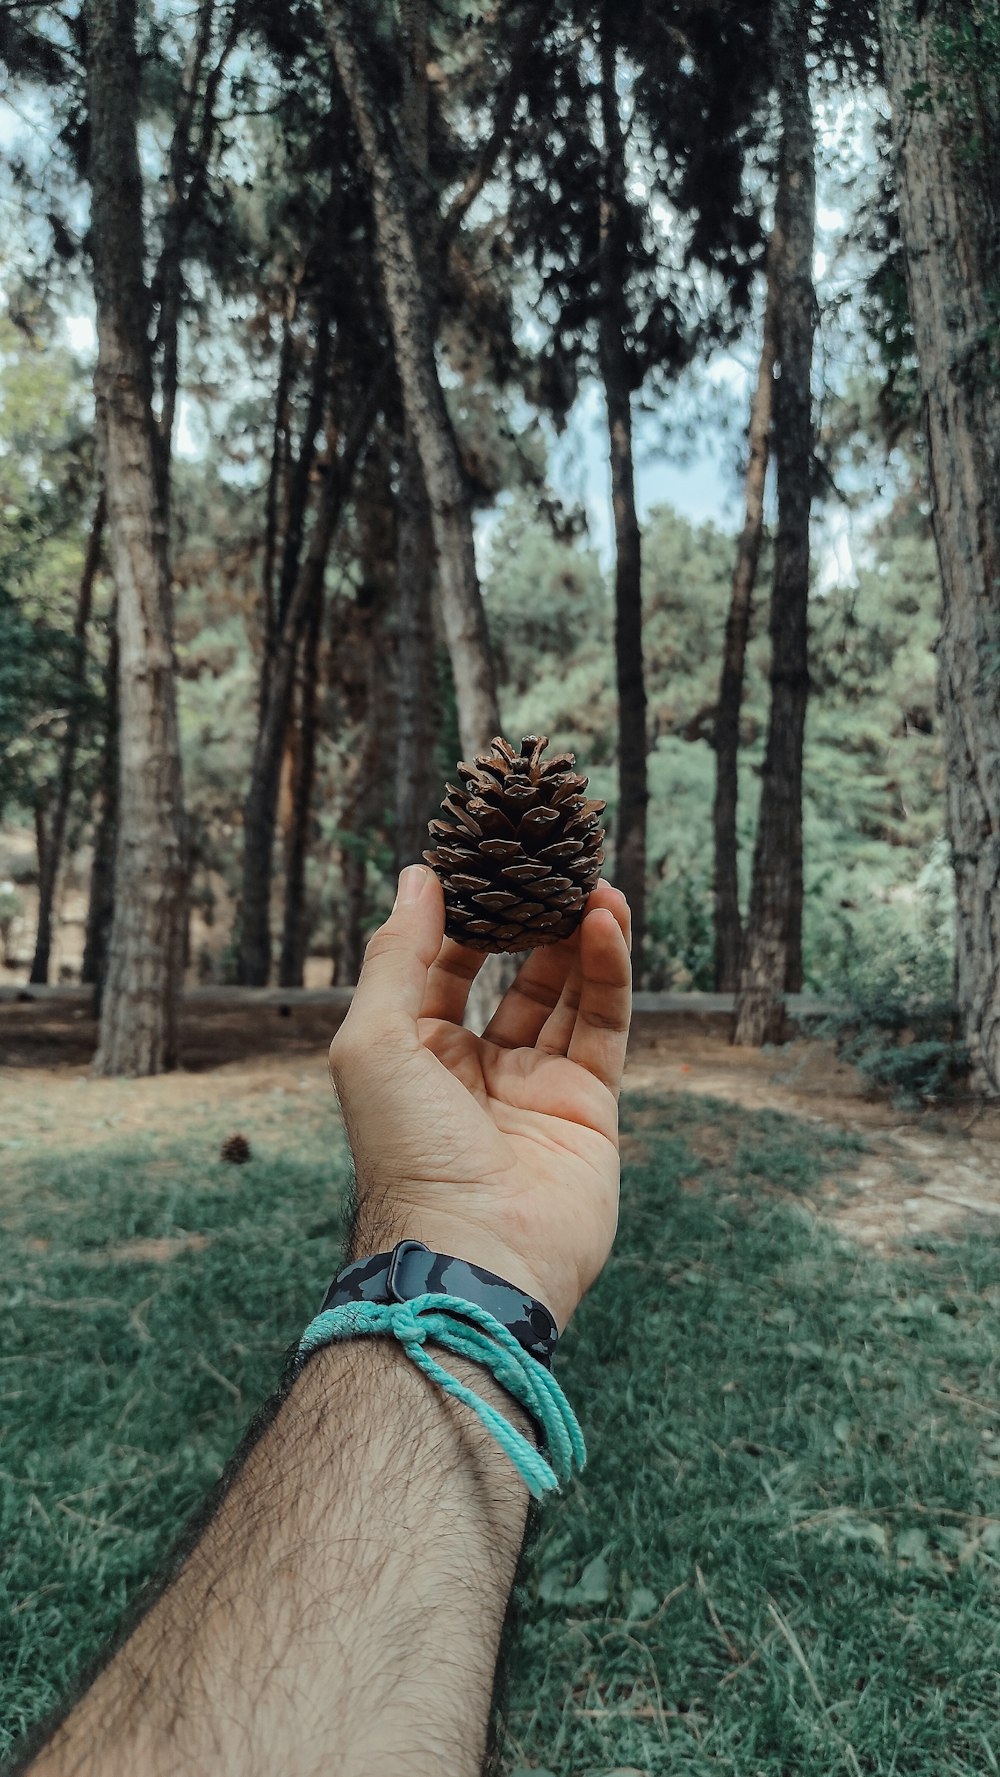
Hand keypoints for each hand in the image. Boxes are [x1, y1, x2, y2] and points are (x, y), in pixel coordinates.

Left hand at [328, 865, 631, 1331]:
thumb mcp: (374, 1040)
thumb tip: (416, 878)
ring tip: (591, 882)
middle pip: (510, 978)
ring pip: (564, 996)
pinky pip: (602, 1026)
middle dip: (528, 922)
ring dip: (577, 937)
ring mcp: (535, 1091)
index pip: (440, 968)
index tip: (481, 859)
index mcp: (414, 1058)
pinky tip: (606, 922)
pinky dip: (608, 973)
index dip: (459, 915)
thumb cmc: (405, 1154)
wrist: (472, 1255)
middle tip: (549, 865)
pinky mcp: (590, 1109)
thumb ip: (396, 956)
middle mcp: (475, 1073)